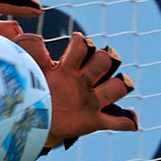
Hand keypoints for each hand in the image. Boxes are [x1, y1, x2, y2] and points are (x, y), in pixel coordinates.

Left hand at [15, 29, 138, 147]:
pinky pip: (117, 122)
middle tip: (90, 69)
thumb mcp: (28, 70)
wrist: (30, 120)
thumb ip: (30, 50)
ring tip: (106, 91)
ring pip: (116, 88)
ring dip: (117, 87)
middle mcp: (83, 81)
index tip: (75, 44)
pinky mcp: (93, 121)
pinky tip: (131, 124)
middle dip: (102, 60)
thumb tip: (35, 37)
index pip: (83, 47)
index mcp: (68, 67)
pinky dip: (127, 122)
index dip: (82, 43)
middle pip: (104, 61)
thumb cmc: (31, 92)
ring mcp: (90, 101)